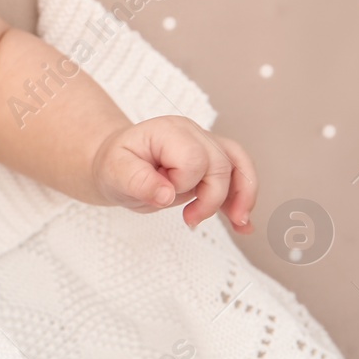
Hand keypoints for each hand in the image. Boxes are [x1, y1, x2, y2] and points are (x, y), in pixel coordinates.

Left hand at [89, 116, 256, 232]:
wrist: (117, 165)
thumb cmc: (116, 165)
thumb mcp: (115, 173)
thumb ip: (139, 182)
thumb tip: (166, 195)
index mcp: (168, 132)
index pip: (194, 158)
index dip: (183, 182)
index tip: (163, 192)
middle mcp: (192, 134)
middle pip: (222, 164)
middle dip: (211, 198)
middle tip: (189, 218)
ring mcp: (205, 146)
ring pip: (240, 166)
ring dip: (242, 197)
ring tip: (239, 223)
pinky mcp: (212, 162)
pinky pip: (239, 176)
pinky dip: (243, 201)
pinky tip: (243, 226)